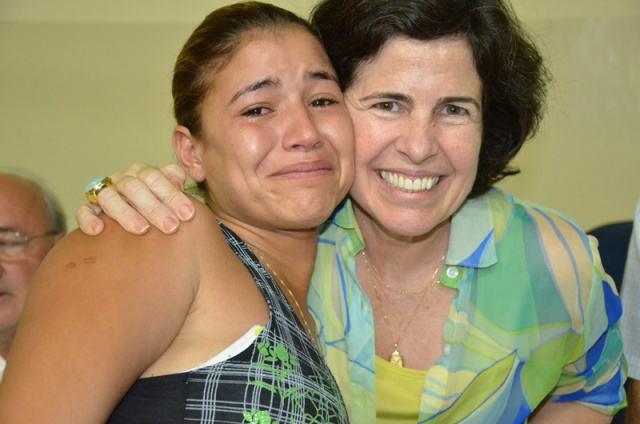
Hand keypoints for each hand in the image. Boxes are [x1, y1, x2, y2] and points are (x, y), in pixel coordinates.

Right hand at [76, 163, 193, 234]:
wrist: (138, 213)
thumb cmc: (159, 202)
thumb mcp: (170, 189)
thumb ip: (175, 180)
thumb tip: (178, 181)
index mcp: (142, 172)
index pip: (156, 178)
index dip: (172, 195)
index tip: (188, 214)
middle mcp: (121, 179)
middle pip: (134, 188)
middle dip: (154, 208)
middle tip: (171, 227)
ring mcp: (103, 192)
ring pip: (109, 197)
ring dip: (126, 213)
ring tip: (142, 230)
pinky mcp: (88, 207)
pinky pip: (83, 210)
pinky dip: (87, 219)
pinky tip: (98, 230)